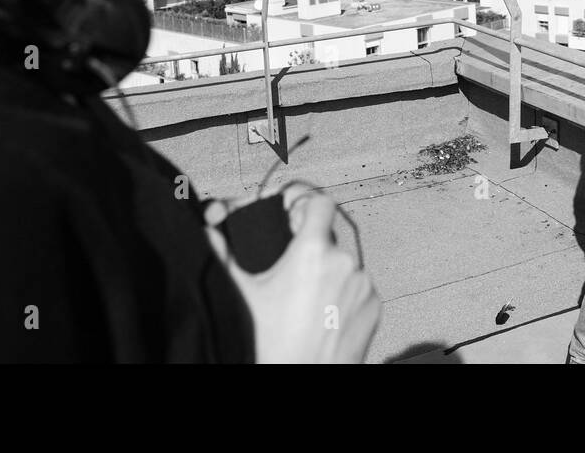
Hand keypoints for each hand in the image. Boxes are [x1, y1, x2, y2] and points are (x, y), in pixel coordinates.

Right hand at [204, 185, 381, 363]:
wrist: (300, 382)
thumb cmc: (270, 346)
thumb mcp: (240, 295)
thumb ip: (223, 253)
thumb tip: (210, 229)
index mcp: (314, 253)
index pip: (319, 201)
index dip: (302, 201)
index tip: (289, 213)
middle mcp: (346, 264)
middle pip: (326, 235)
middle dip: (306, 243)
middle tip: (285, 265)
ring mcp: (364, 286)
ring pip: (342, 262)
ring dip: (324, 269)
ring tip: (301, 294)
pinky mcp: (374, 307)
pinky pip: (356, 285)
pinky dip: (341, 291)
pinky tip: (320, 310)